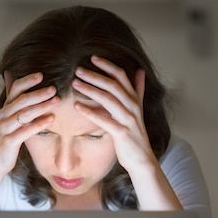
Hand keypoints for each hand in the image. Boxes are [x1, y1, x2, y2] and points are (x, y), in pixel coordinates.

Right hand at [0, 72, 58, 174]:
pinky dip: (38, 124)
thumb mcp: (9, 117)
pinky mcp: (9, 141)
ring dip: (42, 106)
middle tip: (54, 89)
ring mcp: (6, 128)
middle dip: (39, 93)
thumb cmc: (6, 137)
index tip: (41, 75)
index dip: (27, 81)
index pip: (15, 89)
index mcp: (6, 108)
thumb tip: (9, 74)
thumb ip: (13, 99)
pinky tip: (51, 119)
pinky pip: (26, 131)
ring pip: (25, 114)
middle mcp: (4, 115)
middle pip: (22, 100)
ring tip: (56, 101)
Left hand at [72, 56, 181, 210]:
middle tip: (78, 69)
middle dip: (95, 75)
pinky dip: (90, 112)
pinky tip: (77, 106)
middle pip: (113, 84)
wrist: (142, 159)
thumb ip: (138, 90)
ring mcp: (128, 119)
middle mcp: (133, 107)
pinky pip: (104, 120)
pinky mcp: (121, 133)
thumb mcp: (138, 110)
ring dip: (90, 89)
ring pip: (108, 99)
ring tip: (75, 83)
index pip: (122, 76)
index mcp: (135, 100)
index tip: (93, 58)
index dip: (108, 65)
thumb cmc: (135, 135)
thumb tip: (140, 71)